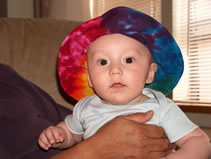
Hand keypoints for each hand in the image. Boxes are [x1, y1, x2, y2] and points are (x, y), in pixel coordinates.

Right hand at [38, 125, 64, 149]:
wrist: (56, 136)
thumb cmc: (59, 135)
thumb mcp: (62, 135)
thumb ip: (62, 137)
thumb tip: (61, 140)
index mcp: (53, 128)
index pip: (54, 130)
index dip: (56, 135)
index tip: (58, 141)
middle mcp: (47, 130)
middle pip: (47, 132)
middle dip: (50, 138)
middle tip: (52, 143)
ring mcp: (43, 134)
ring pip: (42, 136)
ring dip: (45, 142)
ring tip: (49, 146)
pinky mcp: (40, 138)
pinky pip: (39, 141)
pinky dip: (42, 145)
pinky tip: (47, 148)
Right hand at [51, 111, 170, 158]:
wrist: (100, 149)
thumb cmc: (108, 133)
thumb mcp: (121, 119)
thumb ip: (138, 116)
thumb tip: (151, 113)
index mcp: (139, 131)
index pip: (159, 130)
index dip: (163, 129)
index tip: (162, 128)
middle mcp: (143, 143)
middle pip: (163, 141)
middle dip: (167, 139)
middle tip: (167, 136)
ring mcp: (142, 153)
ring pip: (162, 151)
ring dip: (166, 147)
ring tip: (167, 144)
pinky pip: (155, 158)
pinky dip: (161, 155)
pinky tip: (160, 152)